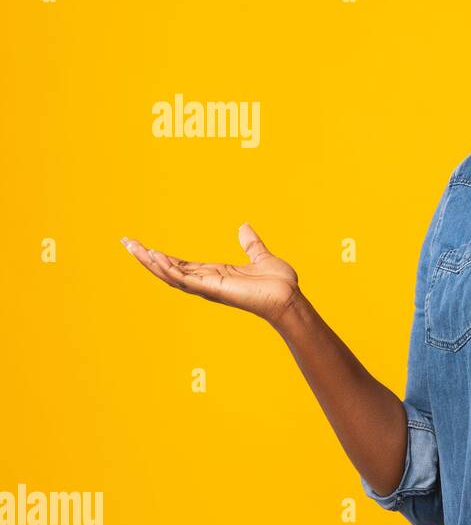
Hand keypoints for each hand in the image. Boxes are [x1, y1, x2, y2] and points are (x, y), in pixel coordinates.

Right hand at [121, 222, 300, 325]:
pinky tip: (155, 258)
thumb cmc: (279, 283)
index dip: (161, 256)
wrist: (290, 298)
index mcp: (215, 274)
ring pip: (171, 275)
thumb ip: (250, 244)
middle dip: (146, 257)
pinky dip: (170, 270)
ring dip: (151, 262)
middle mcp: (208, 282)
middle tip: (126, 243)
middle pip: (169, 270)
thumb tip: (243, 227)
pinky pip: (186, 280)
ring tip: (133, 248)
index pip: (180, 265)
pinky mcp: (214, 290)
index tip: (143, 246)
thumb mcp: (261, 256)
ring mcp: (209, 288)